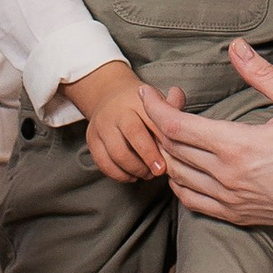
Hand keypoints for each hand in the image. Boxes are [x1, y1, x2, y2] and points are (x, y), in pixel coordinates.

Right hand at [71, 63, 167, 184]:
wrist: (109, 97)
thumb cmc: (140, 105)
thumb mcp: (158, 100)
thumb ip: (172, 105)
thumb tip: (180, 107)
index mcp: (136, 101)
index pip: (151, 119)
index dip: (162, 140)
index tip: (172, 157)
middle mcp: (116, 112)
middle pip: (132, 134)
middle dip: (148, 156)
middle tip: (159, 171)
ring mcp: (101, 126)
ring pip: (116, 153)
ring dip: (135, 169)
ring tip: (148, 174)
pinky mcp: (92, 141)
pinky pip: (103, 163)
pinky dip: (119, 174)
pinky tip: (133, 176)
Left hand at [153, 45, 272, 238]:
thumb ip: (263, 74)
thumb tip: (237, 47)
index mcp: (237, 146)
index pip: (176, 126)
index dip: (155, 107)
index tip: (147, 92)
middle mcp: (226, 176)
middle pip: (171, 148)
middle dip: (161, 120)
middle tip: (172, 101)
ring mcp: (229, 199)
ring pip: (176, 175)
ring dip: (168, 150)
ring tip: (176, 130)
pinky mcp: (236, 215)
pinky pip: (191, 201)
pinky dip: (179, 182)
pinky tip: (185, 167)